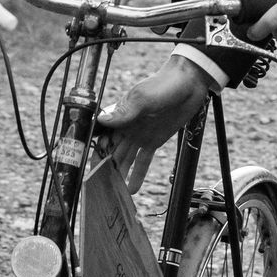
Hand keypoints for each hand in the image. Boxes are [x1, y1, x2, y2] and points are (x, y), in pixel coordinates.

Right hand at [97, 59, 211, 191]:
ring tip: (112, 192)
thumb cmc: (163, 84)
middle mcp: (127, 127)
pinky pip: (143, 161)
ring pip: (125, 159)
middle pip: (111, 151)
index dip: (94, 151)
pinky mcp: (154, 141)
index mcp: (120, 115)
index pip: (102, 137)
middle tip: (97, 186)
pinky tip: (132, 189)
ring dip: (119, 174)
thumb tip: (101, 120)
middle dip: (104, 167)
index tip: (87, 168)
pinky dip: (137, 174)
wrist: (188, 84)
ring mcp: (140, 135)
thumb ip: (124, 112)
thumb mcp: (143, 98)